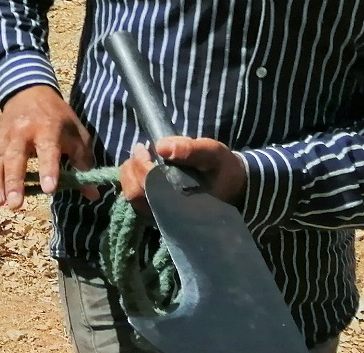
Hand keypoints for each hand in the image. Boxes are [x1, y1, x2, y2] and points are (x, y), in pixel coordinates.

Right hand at [0, 86, 98, 208]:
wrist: (31, 91)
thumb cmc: (58, 118)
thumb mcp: (76, 134)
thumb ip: (83, 163)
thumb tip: (93, 194)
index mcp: (48, 129)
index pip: (48, 151)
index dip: (49, 169)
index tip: (49, 189)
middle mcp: (23, 131)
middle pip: (16, 157)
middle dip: (14, 181)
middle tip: (14, 204)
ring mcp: (3, 134)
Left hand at [118, 136, 246, 214]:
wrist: (234, 187)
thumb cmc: (222, 170)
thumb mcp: (213, 154)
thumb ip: (191, 150)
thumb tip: (161, 146)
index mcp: (182, 205)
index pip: (149, 187)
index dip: (141, 165)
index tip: (145, 147)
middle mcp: (168, 216)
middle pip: (135, 196)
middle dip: (132, 169)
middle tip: (140, 149)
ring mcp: (161, 217)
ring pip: (132, 199)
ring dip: (130, 174)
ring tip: (139, 156)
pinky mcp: (158, 214)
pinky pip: (137, 200)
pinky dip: (133, 181)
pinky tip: (141, 167)